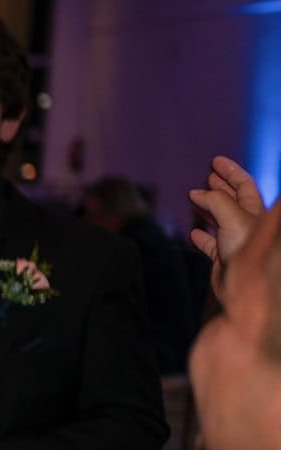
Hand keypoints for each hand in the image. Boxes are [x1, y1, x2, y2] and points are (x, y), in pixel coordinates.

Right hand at [189, 155, 264, 300]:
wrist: (246, 288)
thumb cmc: (248, 251)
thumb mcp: (234, 217)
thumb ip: (216, 201)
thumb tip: (197, 193)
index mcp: (255, 211)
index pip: (244, 184)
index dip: (231, 171)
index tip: (216, 161)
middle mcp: (246, 224)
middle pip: (233, 199)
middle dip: (220, 187)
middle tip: (208, 176)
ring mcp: (235, 241)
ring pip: (220, 219)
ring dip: (208, 208)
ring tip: (195, 199)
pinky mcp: (223, 258)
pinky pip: (210, 244)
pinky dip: (201, 237)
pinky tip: (194, 233)